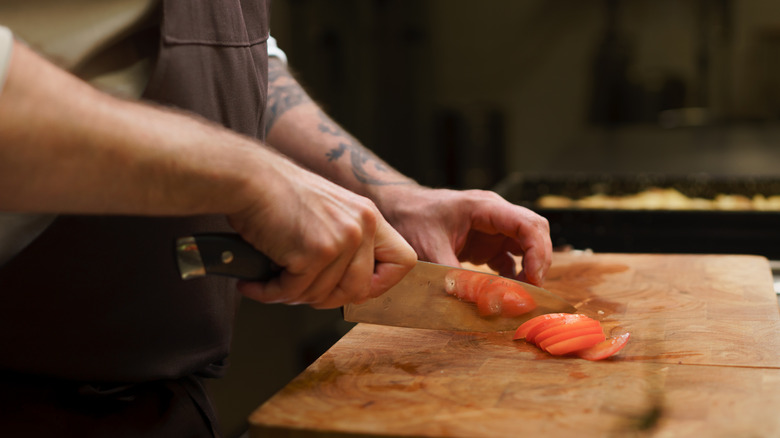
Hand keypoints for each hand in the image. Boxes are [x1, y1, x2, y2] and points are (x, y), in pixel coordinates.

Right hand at [227, 154, 416, 308]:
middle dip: (326, 299)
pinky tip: (255, 284)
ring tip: (271, 282)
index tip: (357, 290)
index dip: (381, 284)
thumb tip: (348, 290)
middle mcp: (362, 226)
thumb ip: (346, 243)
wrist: (248, 177)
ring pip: (324, 295)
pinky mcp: (316, 252)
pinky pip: (295, 291)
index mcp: (369, 216)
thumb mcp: (328, 211)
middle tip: (297, 291)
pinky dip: (270, 293)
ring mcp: (342, 239)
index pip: (403, 261)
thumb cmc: (277, 194)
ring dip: (293, 295)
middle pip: (359, 290)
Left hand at [377, 186, 551, 284]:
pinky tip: (505, 293)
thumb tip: (476, 301)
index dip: (538, 252)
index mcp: (485, 207)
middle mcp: (494, 215)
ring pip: (526, 247)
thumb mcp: (430, 247)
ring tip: (521, 295)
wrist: (396, 209)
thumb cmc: (412, 218)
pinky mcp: (484, 244)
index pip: (527, 224)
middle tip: (532, 291)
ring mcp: (491, 230)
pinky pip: (509, 259)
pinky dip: (512, 276)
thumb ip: (454, 275)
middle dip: (539, 262)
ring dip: (528, 271)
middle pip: (534, 234)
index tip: (533, 278)